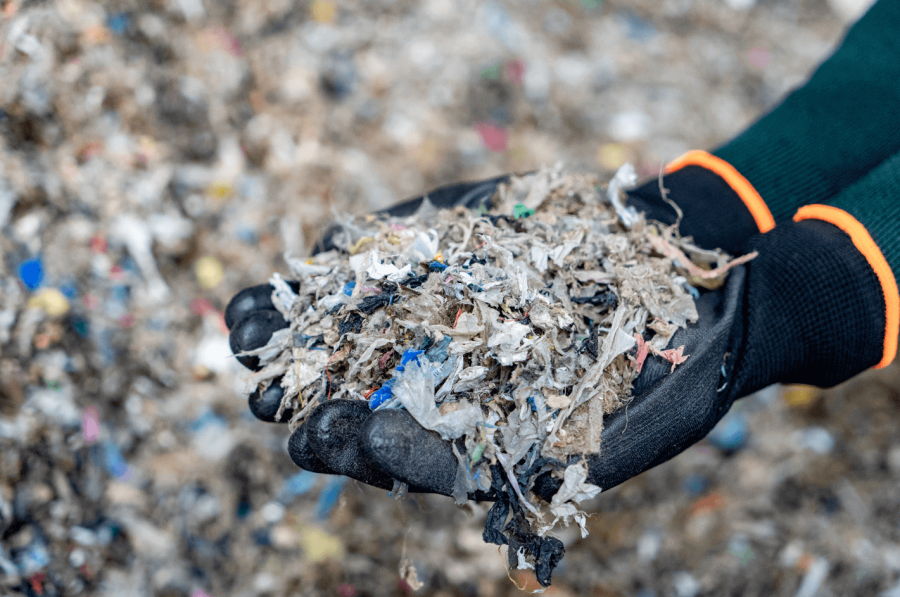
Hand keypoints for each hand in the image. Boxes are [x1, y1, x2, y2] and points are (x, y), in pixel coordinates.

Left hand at [225, 168, 884, 503]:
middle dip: (309, 391)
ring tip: (244, 322)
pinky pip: (399, 254)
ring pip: (365, 322)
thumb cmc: (678, 367)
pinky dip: (355, 255)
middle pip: (366, 394)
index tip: (319, 438)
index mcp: (489, 436)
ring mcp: (455, 310)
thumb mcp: (633, 422)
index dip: (361, 448)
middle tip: (262, 387)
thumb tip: (487, 482)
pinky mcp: (463, 251)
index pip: (410, 454)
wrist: (704, 278)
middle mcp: (460, 377)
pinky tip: (312, 255)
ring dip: (304, 323)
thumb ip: (559, 454)